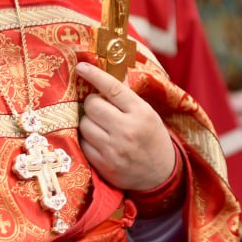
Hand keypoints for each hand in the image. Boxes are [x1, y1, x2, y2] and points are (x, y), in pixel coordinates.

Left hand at [76, 62, 176, 190]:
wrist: (160, 175)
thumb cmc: (152, 138)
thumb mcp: (147, 113)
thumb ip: (127, 96)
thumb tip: (109, 71)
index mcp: (142, 113)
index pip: (113, 88)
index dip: (95, 75)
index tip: (81, 66)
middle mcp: (127, 130)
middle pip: (92, 105)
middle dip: (93, 104)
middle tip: (101, 108)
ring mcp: (114, 149)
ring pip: (84, 124)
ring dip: (89, 122)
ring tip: (101, 126)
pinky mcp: (104, 164)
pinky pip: (83, 143)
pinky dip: (87, 139)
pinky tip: (98, 141)